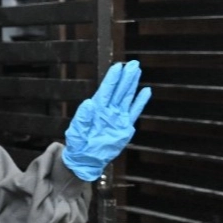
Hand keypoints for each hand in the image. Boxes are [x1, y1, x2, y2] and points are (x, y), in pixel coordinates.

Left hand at [63, 60, 151, 181]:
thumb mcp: (76, 131)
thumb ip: (82, 117)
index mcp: (96, 109)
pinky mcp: (125, 128)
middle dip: (126, 77)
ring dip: (132, 84)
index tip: (118, 66)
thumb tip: (89, 102)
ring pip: (127, 98)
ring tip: (137, 70)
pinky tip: (146, 91)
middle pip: (118, 90)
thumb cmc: (78, 143)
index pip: (106, 90)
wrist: (85, 159)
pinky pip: (134, 112)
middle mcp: (108, 111)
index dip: (112, 78)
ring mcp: (117, 118)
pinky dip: (140, 102)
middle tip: (133, 63)